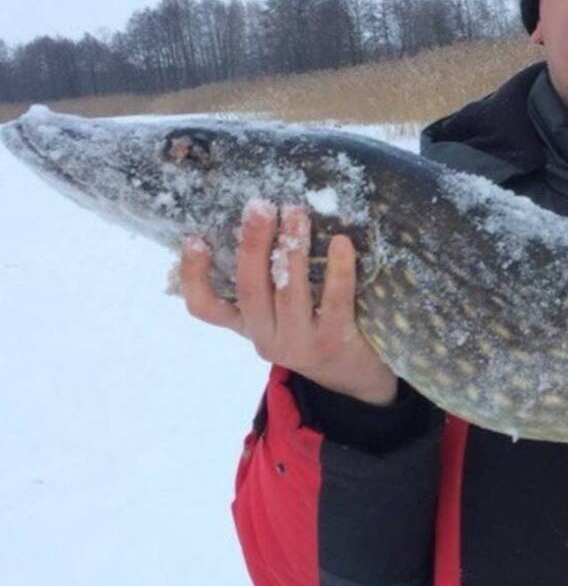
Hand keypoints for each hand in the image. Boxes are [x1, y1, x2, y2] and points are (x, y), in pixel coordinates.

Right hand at [178, 203, 398, 405]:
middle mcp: (267, 338)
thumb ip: (266, 284)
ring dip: (291, 249)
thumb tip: (256, 223)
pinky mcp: (335, 341)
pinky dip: (338, 270)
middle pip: (250, 290)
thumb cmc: (315, 331)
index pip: (205, 308)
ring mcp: (300, 343)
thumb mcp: (281, 315)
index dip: (194, 275)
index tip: (194, 239)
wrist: (355, 379)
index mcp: (248, 326)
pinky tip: (341, 242)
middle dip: (253, 245)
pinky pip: (334, 301)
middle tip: (259, 206)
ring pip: (288, 293)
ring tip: (296, 213)